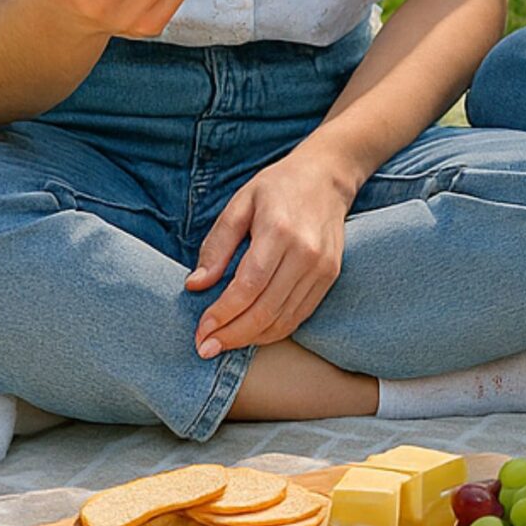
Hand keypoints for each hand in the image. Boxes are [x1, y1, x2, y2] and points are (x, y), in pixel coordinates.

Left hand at [185, 159, 356, 356]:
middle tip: (205, 348)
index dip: (223, 314)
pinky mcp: (330, 277)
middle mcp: (306, 253)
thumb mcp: (240, 204)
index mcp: (279, 231)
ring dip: (250, 338)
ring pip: (284, 319)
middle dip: (232, 335)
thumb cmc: (278, 187)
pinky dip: (274, 331)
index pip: (248, 286)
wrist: (327, 177)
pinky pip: (300, 315)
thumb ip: (217, 245)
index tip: (201, 330)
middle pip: (266, 309)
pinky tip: (251, 333)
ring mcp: (322, 268)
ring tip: (223, 344)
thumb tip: (196, 285)